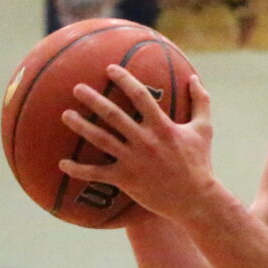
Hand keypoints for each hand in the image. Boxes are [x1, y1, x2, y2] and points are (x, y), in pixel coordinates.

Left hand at [60, 65, 216, 220]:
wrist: (193, 199)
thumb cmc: (199, 161)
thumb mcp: (204, 129)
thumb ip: (201, 101)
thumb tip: (194, 76)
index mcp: (163, 127)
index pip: (141, 97)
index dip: (124, 80)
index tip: (110, 69)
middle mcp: (145, 141)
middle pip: (113, 116)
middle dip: (94, 100)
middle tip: (77, 88)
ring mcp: (133, 160)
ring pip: (101, 140)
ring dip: (81, 126)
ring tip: (66, 114)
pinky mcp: (125, 179)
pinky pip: (96, 173)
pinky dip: (78, 169)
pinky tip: (62, 163)